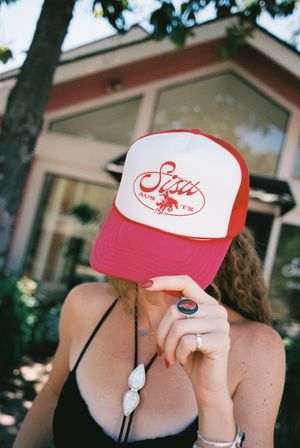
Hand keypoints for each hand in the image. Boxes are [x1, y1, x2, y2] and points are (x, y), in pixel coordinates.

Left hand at [141, 275, 231, 407]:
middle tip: (160, 350)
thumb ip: (172, 311)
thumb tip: (147, 285)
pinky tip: (183, 360)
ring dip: (168, 346)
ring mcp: (221, 324)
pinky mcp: (221, 341)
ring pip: (179, 327)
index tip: (144, 284)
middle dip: (161, 332)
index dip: (165, 281)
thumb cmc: (189, 355)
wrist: (206, 386)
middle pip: (176, 309)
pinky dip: (178, 354)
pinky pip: (187, 341)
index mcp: (207, 303)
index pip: (186, 282)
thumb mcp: (178, 330)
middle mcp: (217, 309)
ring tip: (170, 358)